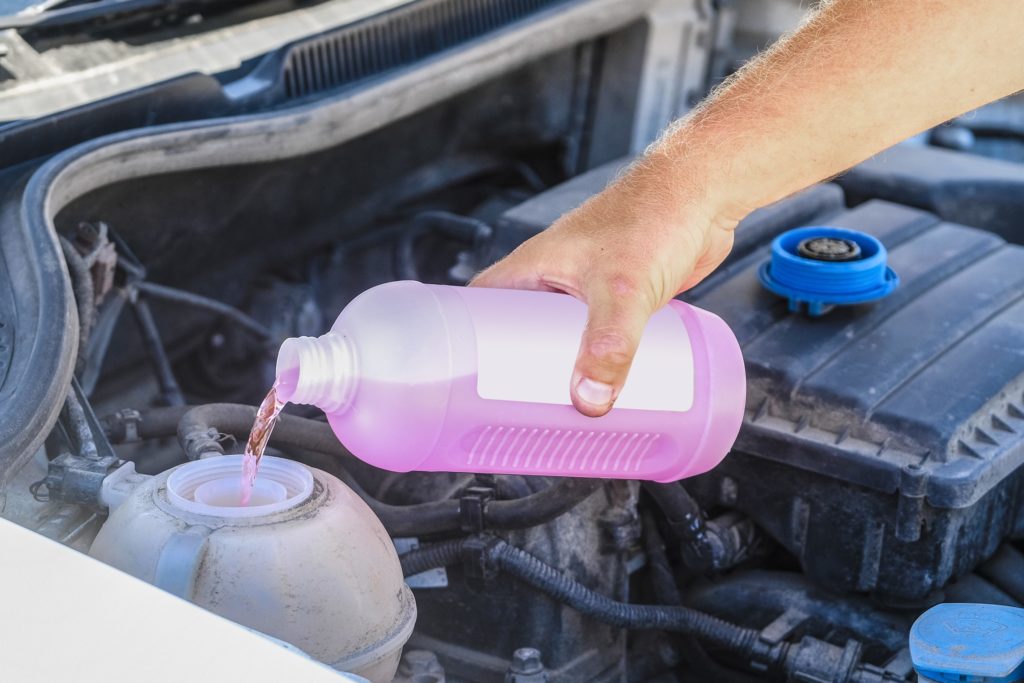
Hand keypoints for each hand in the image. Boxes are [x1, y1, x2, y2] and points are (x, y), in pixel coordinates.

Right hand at [471, 157, 740, 416]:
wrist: (703, 194)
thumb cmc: (654, 214)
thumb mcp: (622, 288)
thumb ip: (608, 345)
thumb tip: (590, 399)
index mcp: (531, 268)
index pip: (477, 308)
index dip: (466, 345)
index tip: (465, 382)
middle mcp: (553, 279)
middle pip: (517, 332)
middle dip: (518, 371)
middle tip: (518, 410)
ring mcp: (587, 289)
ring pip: (560, 338)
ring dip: (562, 368)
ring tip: (563, 409)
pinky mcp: (621, 298)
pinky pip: (597, 337)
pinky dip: (598, 361)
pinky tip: (609, 386)